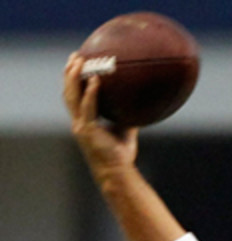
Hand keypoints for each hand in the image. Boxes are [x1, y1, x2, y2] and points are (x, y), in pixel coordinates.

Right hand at [62, 52, 139, 176]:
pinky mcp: (87, 130)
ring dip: (74, 78)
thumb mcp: (125, 131)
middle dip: (69, 73)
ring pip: (72, 96)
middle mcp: (78, 122)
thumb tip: (141, 104)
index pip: (74, 97)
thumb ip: (128, 118)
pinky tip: (97, 80)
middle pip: (68, 92)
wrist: (116, 172)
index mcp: (84, 122)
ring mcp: (80, 126)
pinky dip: (91, 93)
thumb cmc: (121, 155)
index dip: (73, 81)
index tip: (78, 65)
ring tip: (79, 61)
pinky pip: (89, 107)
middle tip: (75, 56)